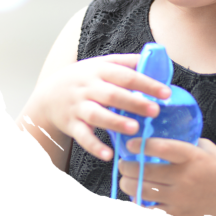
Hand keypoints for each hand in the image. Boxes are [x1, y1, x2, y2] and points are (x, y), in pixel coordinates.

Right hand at [35, 54, 170, 160]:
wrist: (48, 94)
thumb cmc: (85, 78)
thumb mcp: (102, 64)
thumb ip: (127, 63)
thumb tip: (156, 60)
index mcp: (100, 70)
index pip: (126, 75)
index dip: (146, 83)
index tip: (166, 92)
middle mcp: (88, 87)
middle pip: (112, 94)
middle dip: (134, 103)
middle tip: (155, 111)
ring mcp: (78, 106)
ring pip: (97, 115)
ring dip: (116, 122)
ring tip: (135, 129)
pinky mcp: (71, 125)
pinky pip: (82, 137)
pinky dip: (95, 146)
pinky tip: (109, 155)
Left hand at [118, 137, 215, 215]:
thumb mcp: (209, 150)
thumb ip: (189, 143)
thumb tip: (168, 136)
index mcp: (191, 157)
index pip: (161, 148)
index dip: (142, 145)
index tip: (130, 144)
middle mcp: (183, 177)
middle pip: (146, 172)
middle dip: (128, 167)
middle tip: (123, 163)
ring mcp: (180, 198)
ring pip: (143, 192)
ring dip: (129, 185)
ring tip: (126, 180)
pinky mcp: (178, 215)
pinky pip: (151, 211)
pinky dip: (140, 204)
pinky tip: (137, 198)